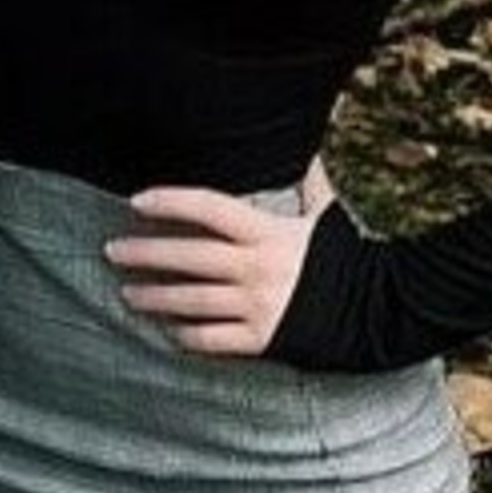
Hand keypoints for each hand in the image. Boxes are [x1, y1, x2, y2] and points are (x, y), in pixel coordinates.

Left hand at [105, 158, 335, 356]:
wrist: (379, 312)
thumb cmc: (349, 260)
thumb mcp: (328, 218)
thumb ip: (312, 185)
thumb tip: (312, 152)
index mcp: (269, 232)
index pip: (209, 208)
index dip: (171, 201)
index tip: (137, 201)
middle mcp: (258, 267)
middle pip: (189, 257)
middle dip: (145, 252)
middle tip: (111, 251)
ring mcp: (258, 305)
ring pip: (192, 301)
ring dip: (155, 297)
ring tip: (127, 294)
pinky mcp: (263, 340)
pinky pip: (213, 339)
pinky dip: (187, 335)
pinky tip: (168, 331)